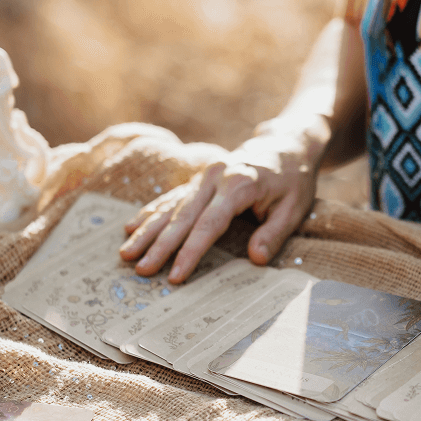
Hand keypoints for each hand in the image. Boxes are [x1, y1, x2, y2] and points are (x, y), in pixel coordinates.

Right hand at [119, 125, 322, 282]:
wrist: (287, 145)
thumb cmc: (293, 180)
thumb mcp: (294, 208)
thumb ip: (274, 234)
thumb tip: (257, 260)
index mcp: (238, 184)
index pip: (209, 225)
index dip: (190, 252)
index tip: (176, 275)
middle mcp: (215, 177)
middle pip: (182, 216)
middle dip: (160, 245)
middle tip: (140, 269)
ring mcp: (204, 176)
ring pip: (170, 206)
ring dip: (147, 231)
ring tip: (126, 253)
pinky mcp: (199, 178)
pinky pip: (170, 197)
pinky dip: (151, 212)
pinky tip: (131, 227)